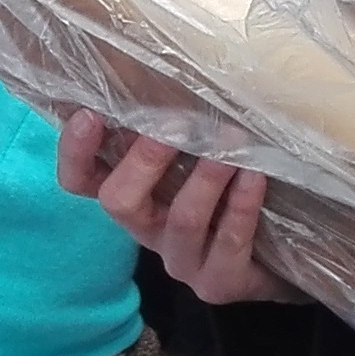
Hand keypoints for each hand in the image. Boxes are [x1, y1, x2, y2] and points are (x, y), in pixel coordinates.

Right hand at [53, 111, 303, 305]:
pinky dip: (242, 205)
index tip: (89, 114)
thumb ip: (179, 133)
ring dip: (206, 178)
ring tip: (230, 144)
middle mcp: (147, 230)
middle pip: (119, 201)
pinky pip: (228, 242)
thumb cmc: (229, 195)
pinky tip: (256, 176)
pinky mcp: (218, 282)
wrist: (278, 262)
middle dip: (144, 160)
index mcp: (132, 197)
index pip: (80, 180)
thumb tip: (175, 72)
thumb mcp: (195, 163)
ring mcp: (181, 261)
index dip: (76, 152)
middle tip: (173, 125)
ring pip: (182, 220)